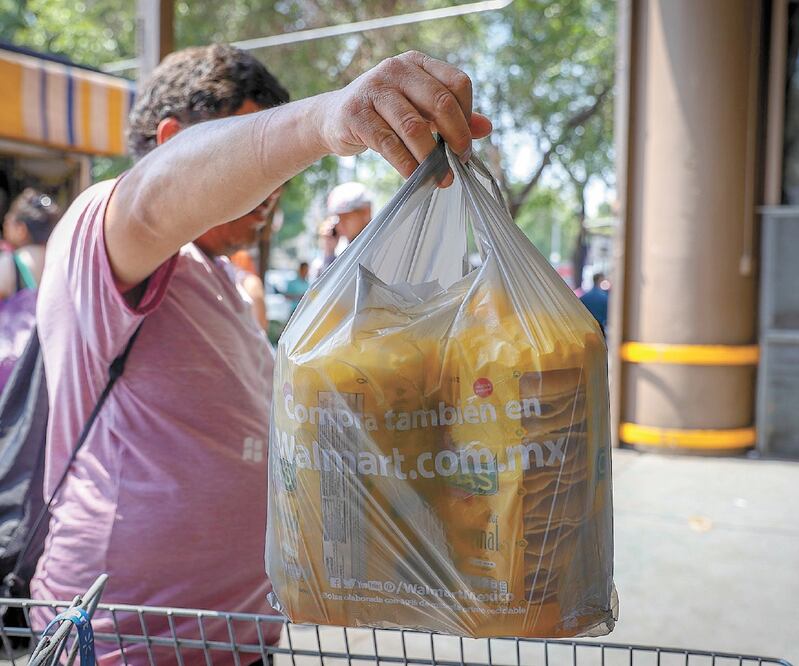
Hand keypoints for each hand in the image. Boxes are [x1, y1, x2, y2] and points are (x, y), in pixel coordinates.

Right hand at [320, 51, 491, 183]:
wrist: (333, 118)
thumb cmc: (383, 114)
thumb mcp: (418, 109)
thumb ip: (451, 116)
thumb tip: (486, 128)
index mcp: (417, 64)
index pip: (457, 83)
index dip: (467, 116)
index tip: (465, 144)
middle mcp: (396, 69)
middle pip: (440, 101)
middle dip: (455, 136)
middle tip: (460, 161)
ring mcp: (373, 89)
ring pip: (414, 125)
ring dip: (431, 157)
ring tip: (441, 178)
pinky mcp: (355, 114)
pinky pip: (388, 143)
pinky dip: (406, 164)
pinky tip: (415, 178)